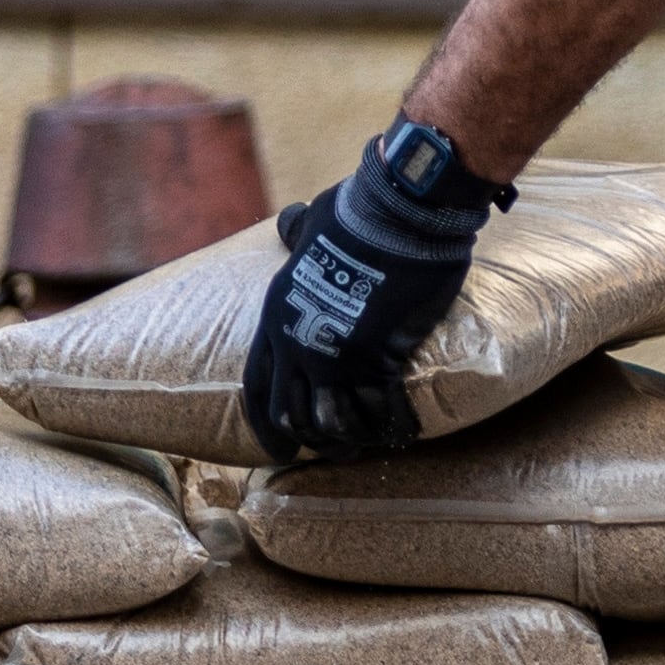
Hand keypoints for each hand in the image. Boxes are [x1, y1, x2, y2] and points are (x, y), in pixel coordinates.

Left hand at [238, 120, 502, 462]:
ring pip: (333, 422)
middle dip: (309, 439)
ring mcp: (335, 357)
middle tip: (330, 451)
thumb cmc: (354, 213)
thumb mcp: (310, 225)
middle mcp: (298, 344)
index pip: (259, 385)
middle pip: (292, 412)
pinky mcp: (378, 359)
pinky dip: (394, 427)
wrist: (395, 215)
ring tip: (368, 447)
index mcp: (276, 317)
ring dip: (351, 441)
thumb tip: (288, 221)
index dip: (267, 421)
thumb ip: (297, 232)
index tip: (280, 445)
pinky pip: (382, 411)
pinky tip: (405, 434)